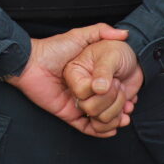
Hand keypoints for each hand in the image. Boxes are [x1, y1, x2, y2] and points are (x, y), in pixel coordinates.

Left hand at [3, 24, 133, 137]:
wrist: (30, 63)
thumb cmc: (52, 49)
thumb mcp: (78, 37)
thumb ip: (100, 32)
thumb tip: (124, 33)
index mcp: (89, 76)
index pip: (110, 89)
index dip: (123, 93)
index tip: (133, 95)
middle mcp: (84, 91)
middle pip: (107, 105)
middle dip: (120, 108)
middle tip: (129, 108)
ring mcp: (77, 103)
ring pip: (99, 117)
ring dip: (112, 120)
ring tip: (122, 118)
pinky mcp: (68, 113)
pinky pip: (85, 127)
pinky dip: (98, 131)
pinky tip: (110, 128)